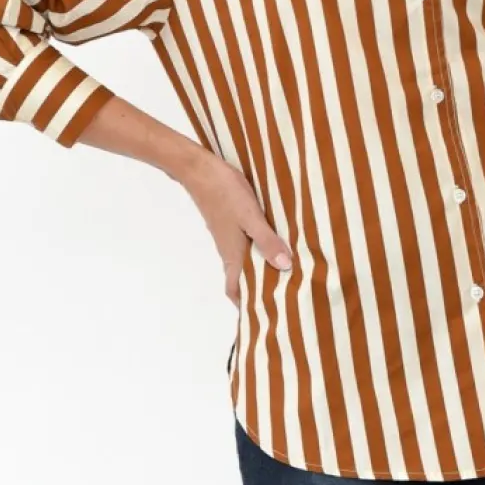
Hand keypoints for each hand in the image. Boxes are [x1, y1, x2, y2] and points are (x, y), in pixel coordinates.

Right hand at [175, 149, 292, 301]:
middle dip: (258, 290)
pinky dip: (258, 252)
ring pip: (244, 263)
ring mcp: (227, 237)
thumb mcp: (251, 216)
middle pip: (241, 280)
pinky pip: (244, 246)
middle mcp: (228, 250)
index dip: (245, 306)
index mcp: (233, 254)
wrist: (198, 168)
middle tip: (282, 296)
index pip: (235, 290)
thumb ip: (267, 241)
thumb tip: (286, 267)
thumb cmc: (224, 192)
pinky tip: (274, 244)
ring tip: (284, 273)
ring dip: (260, 270)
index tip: (263, 315)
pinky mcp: (229, 224)